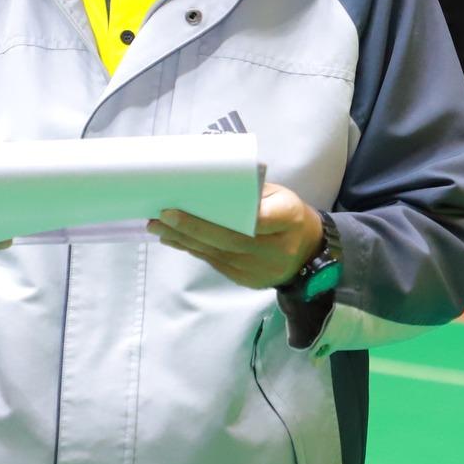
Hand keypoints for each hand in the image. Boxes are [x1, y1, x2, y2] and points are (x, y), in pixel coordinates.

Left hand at [150, 182, 321, 289]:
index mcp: (288, 219)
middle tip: (164, 215)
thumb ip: (252, 192)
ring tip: (157, 226)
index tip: (200, 204)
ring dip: (184, 239)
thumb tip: (209, 183)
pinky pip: (215, 263)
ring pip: (217, 253)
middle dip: (193, 227)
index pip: (261, 219)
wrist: (305, 254)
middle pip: (230, 239)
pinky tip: (173, 239)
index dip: (231, 216)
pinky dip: (192, 249)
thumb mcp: (280, 196)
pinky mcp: (246, 280)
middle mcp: (275, 248)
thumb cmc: (287, 216)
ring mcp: (260, 268)